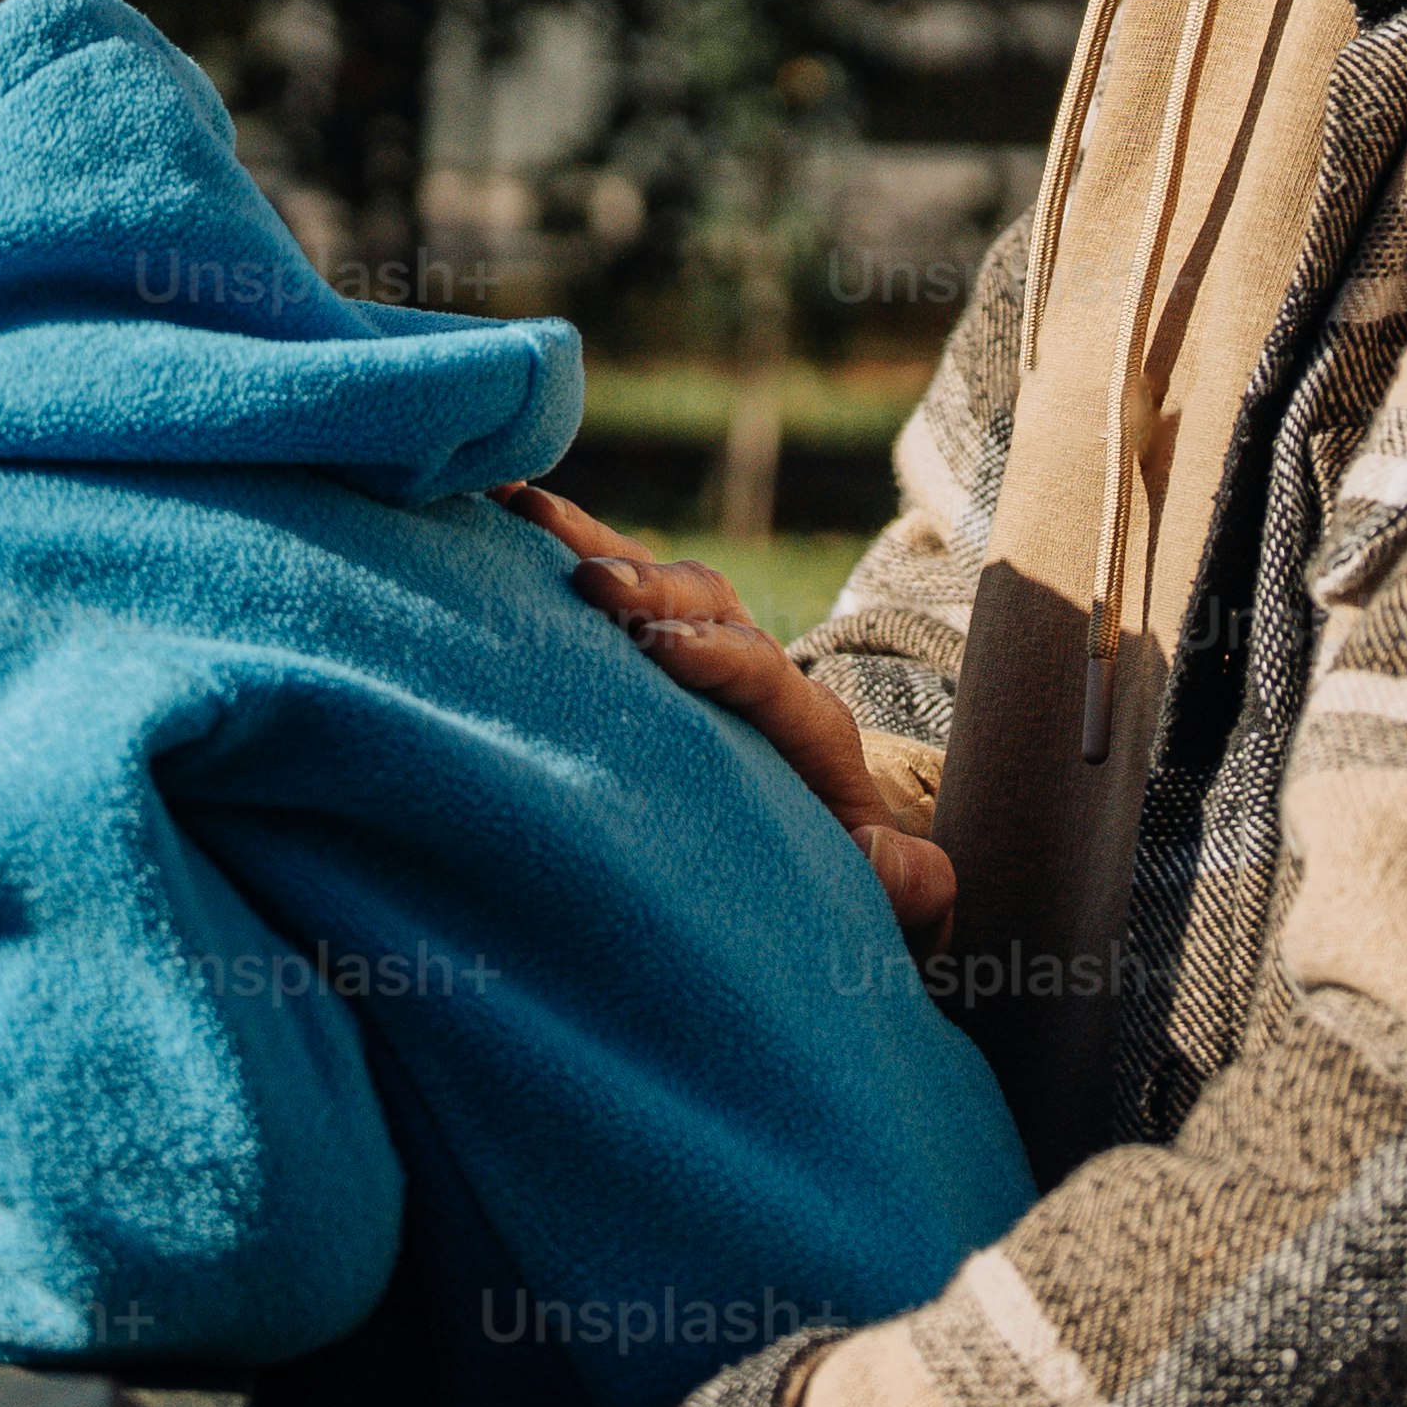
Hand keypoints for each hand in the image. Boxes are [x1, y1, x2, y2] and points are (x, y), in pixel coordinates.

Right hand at [498, 481, 957, 934]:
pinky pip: (608, 592)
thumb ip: (904, 886)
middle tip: (590, 583)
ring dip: (592, 544)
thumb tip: (912, 867)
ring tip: (520, 513)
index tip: (662, 653)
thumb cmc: (834, 884)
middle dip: (651, 588)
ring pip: (654, 582)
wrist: (818, 860)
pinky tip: (494, 510)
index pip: (767, 673)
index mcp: (807, 728)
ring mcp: (699, 654)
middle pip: (710, 605)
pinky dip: (558, 549)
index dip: (719, 657)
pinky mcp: (647, 656)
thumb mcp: (884, 896)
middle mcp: (752, 670)